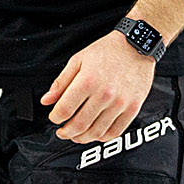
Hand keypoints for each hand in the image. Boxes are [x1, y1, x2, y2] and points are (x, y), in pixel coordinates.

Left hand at [40, 31, 155, 143]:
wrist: (136, 46)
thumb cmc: (107, 51)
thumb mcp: (78, 60)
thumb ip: (61, 82)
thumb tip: (46, 100)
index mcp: (87, 81)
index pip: (65, 109)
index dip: (55, 117)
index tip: (54, 118)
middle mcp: (104, 94)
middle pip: (80, 124)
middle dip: (66, 132)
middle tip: (62, 132)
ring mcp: (120, 103)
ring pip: (97, 132)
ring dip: (82, 138)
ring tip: (76, 135)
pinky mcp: (133, 108)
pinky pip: (116, 131)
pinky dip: (102, 137)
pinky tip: (95, 134)